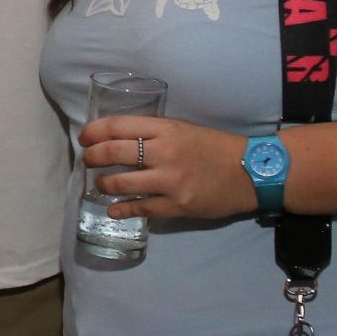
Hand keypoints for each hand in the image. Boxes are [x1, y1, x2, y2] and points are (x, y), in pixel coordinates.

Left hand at [79, 115, 253, 221]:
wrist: (252, 172)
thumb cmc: (214, 147)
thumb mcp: (183, 129)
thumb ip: (153, 133)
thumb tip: (116, 139)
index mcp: (167, 129)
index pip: (118, 126)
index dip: (94, 132)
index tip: (84, 138)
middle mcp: (165, 153)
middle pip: (113, 153)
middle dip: (92, 157)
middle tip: (88, 161)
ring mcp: (170, 181)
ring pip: (120, 183)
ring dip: (104, 183)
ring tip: (101, 183)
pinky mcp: (177, 205)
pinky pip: (140, 208)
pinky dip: (121, 208)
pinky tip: (113, 208)